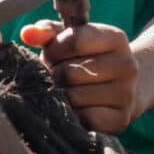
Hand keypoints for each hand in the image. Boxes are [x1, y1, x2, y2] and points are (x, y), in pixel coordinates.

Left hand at [20, 20, 138, 133]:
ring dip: (60, 95)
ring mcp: (126, 94)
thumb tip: (27, 33)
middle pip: (70, 72)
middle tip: (56, 76)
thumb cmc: (87, 58)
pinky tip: (74, 107)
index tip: (50, 55)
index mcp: (116, 38)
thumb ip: (48, 33)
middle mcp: (127, 65)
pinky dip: (73, 115)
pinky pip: (85, 119)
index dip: (53, 50)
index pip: (74, 40)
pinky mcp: (121, 119)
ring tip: (64, 90)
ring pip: (73, 97)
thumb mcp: (71, 38)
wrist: (121, 88)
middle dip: (54, 74)